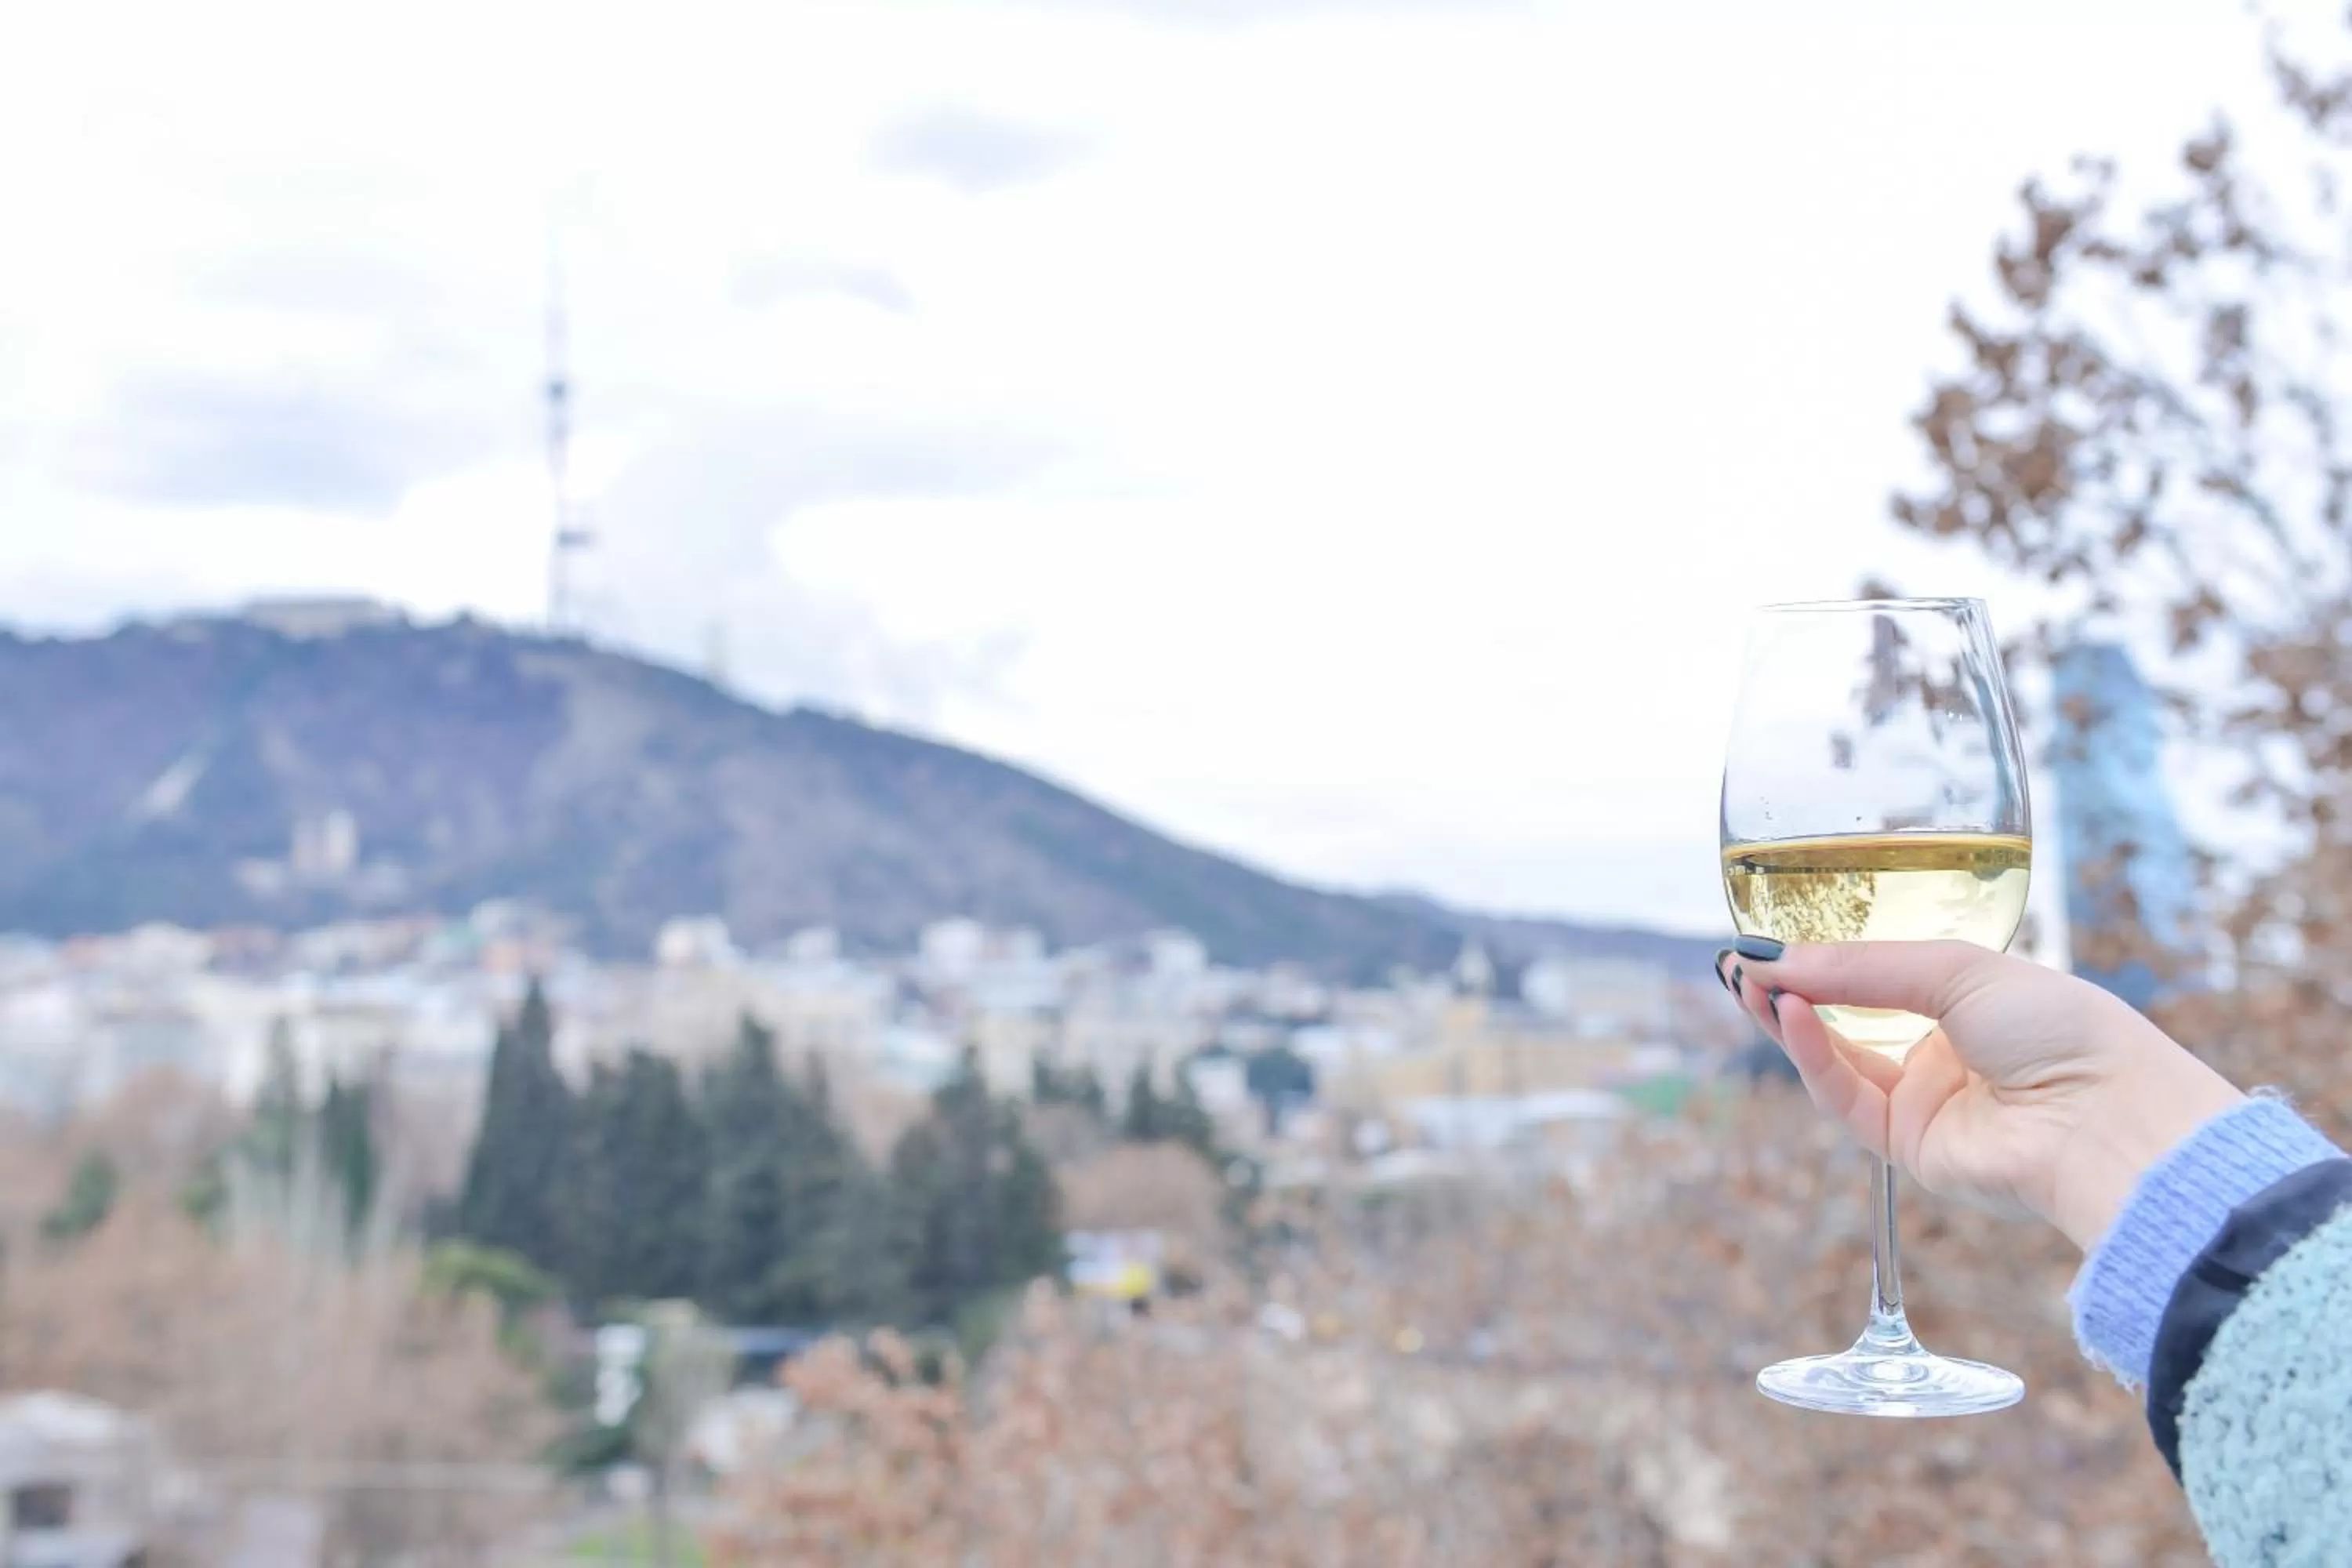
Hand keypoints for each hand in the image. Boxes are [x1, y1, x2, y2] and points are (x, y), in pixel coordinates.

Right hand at [1718, 937, 2244, 1249]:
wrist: (2105, 1118)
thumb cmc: (2060, 1029)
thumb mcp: (1956, 969)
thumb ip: (1861, 967)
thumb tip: (1772, 960)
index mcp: (1970, 1003)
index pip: (1877, 977)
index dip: (1823, 958)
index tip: (1770, 936)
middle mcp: (1943, 1052)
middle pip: (1844, 1019)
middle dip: (1791, 988)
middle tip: (1738, 961)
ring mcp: (1923, 1102)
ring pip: (1834, 1059)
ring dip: (1789, 1020)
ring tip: (1749, 981)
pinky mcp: (1907, 1146)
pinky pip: (1843, 1097)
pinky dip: (1811, 1055)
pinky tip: (1791, 1012)